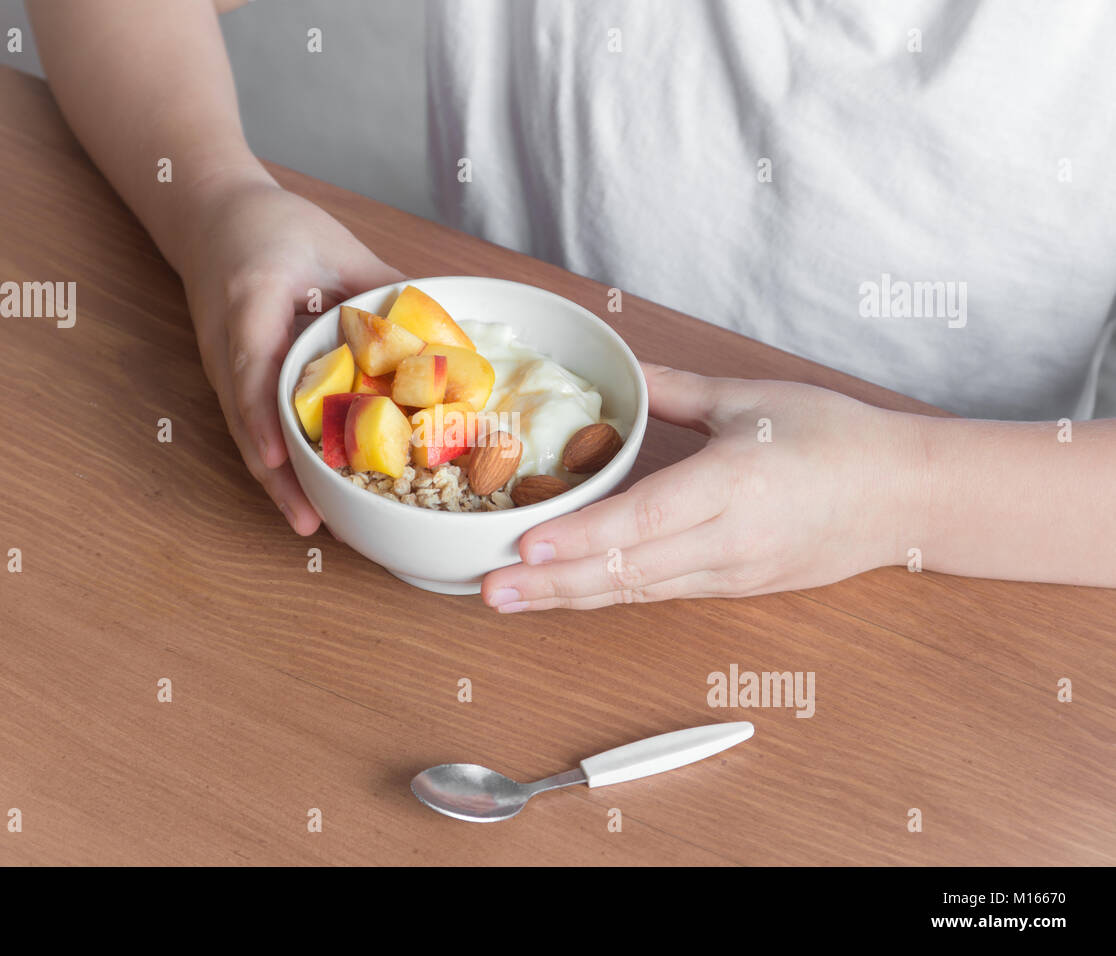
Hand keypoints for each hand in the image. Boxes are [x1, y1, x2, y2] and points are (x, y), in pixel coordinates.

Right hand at [177, 172, 403, 532]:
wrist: (211, 216)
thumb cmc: (271, 225)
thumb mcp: (333, 243)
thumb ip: (383, 284)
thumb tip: (444, 325)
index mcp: (248, 303)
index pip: (251, 365)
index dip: (266, 417)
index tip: (279, 459)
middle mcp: (226, 346)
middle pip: (244, 420)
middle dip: (276, 477)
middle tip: (312, 523)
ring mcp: (223, 368)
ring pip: (246, 433)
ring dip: (278, 481)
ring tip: (314, 524)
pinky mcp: (232, 380)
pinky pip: (254, 425)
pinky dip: (280, 460)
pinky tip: (309, 490)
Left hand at [481, 363, 928, 609]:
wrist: (905, 498)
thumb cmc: (838, 439)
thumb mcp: (752, 398)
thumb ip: (675, 390)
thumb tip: (620, 373)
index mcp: (733, 484)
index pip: (645, 520)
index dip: (582, 538)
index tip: (526, 543)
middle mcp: (728, 540)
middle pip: (627, 572)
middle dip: (551, 584)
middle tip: (488, 590)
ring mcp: (731, 573)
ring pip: (637, 592)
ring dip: (569, 598)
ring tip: (508, 598)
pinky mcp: (735, 588)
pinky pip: (660, 595)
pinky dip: (608, 596)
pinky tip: (566, 594)